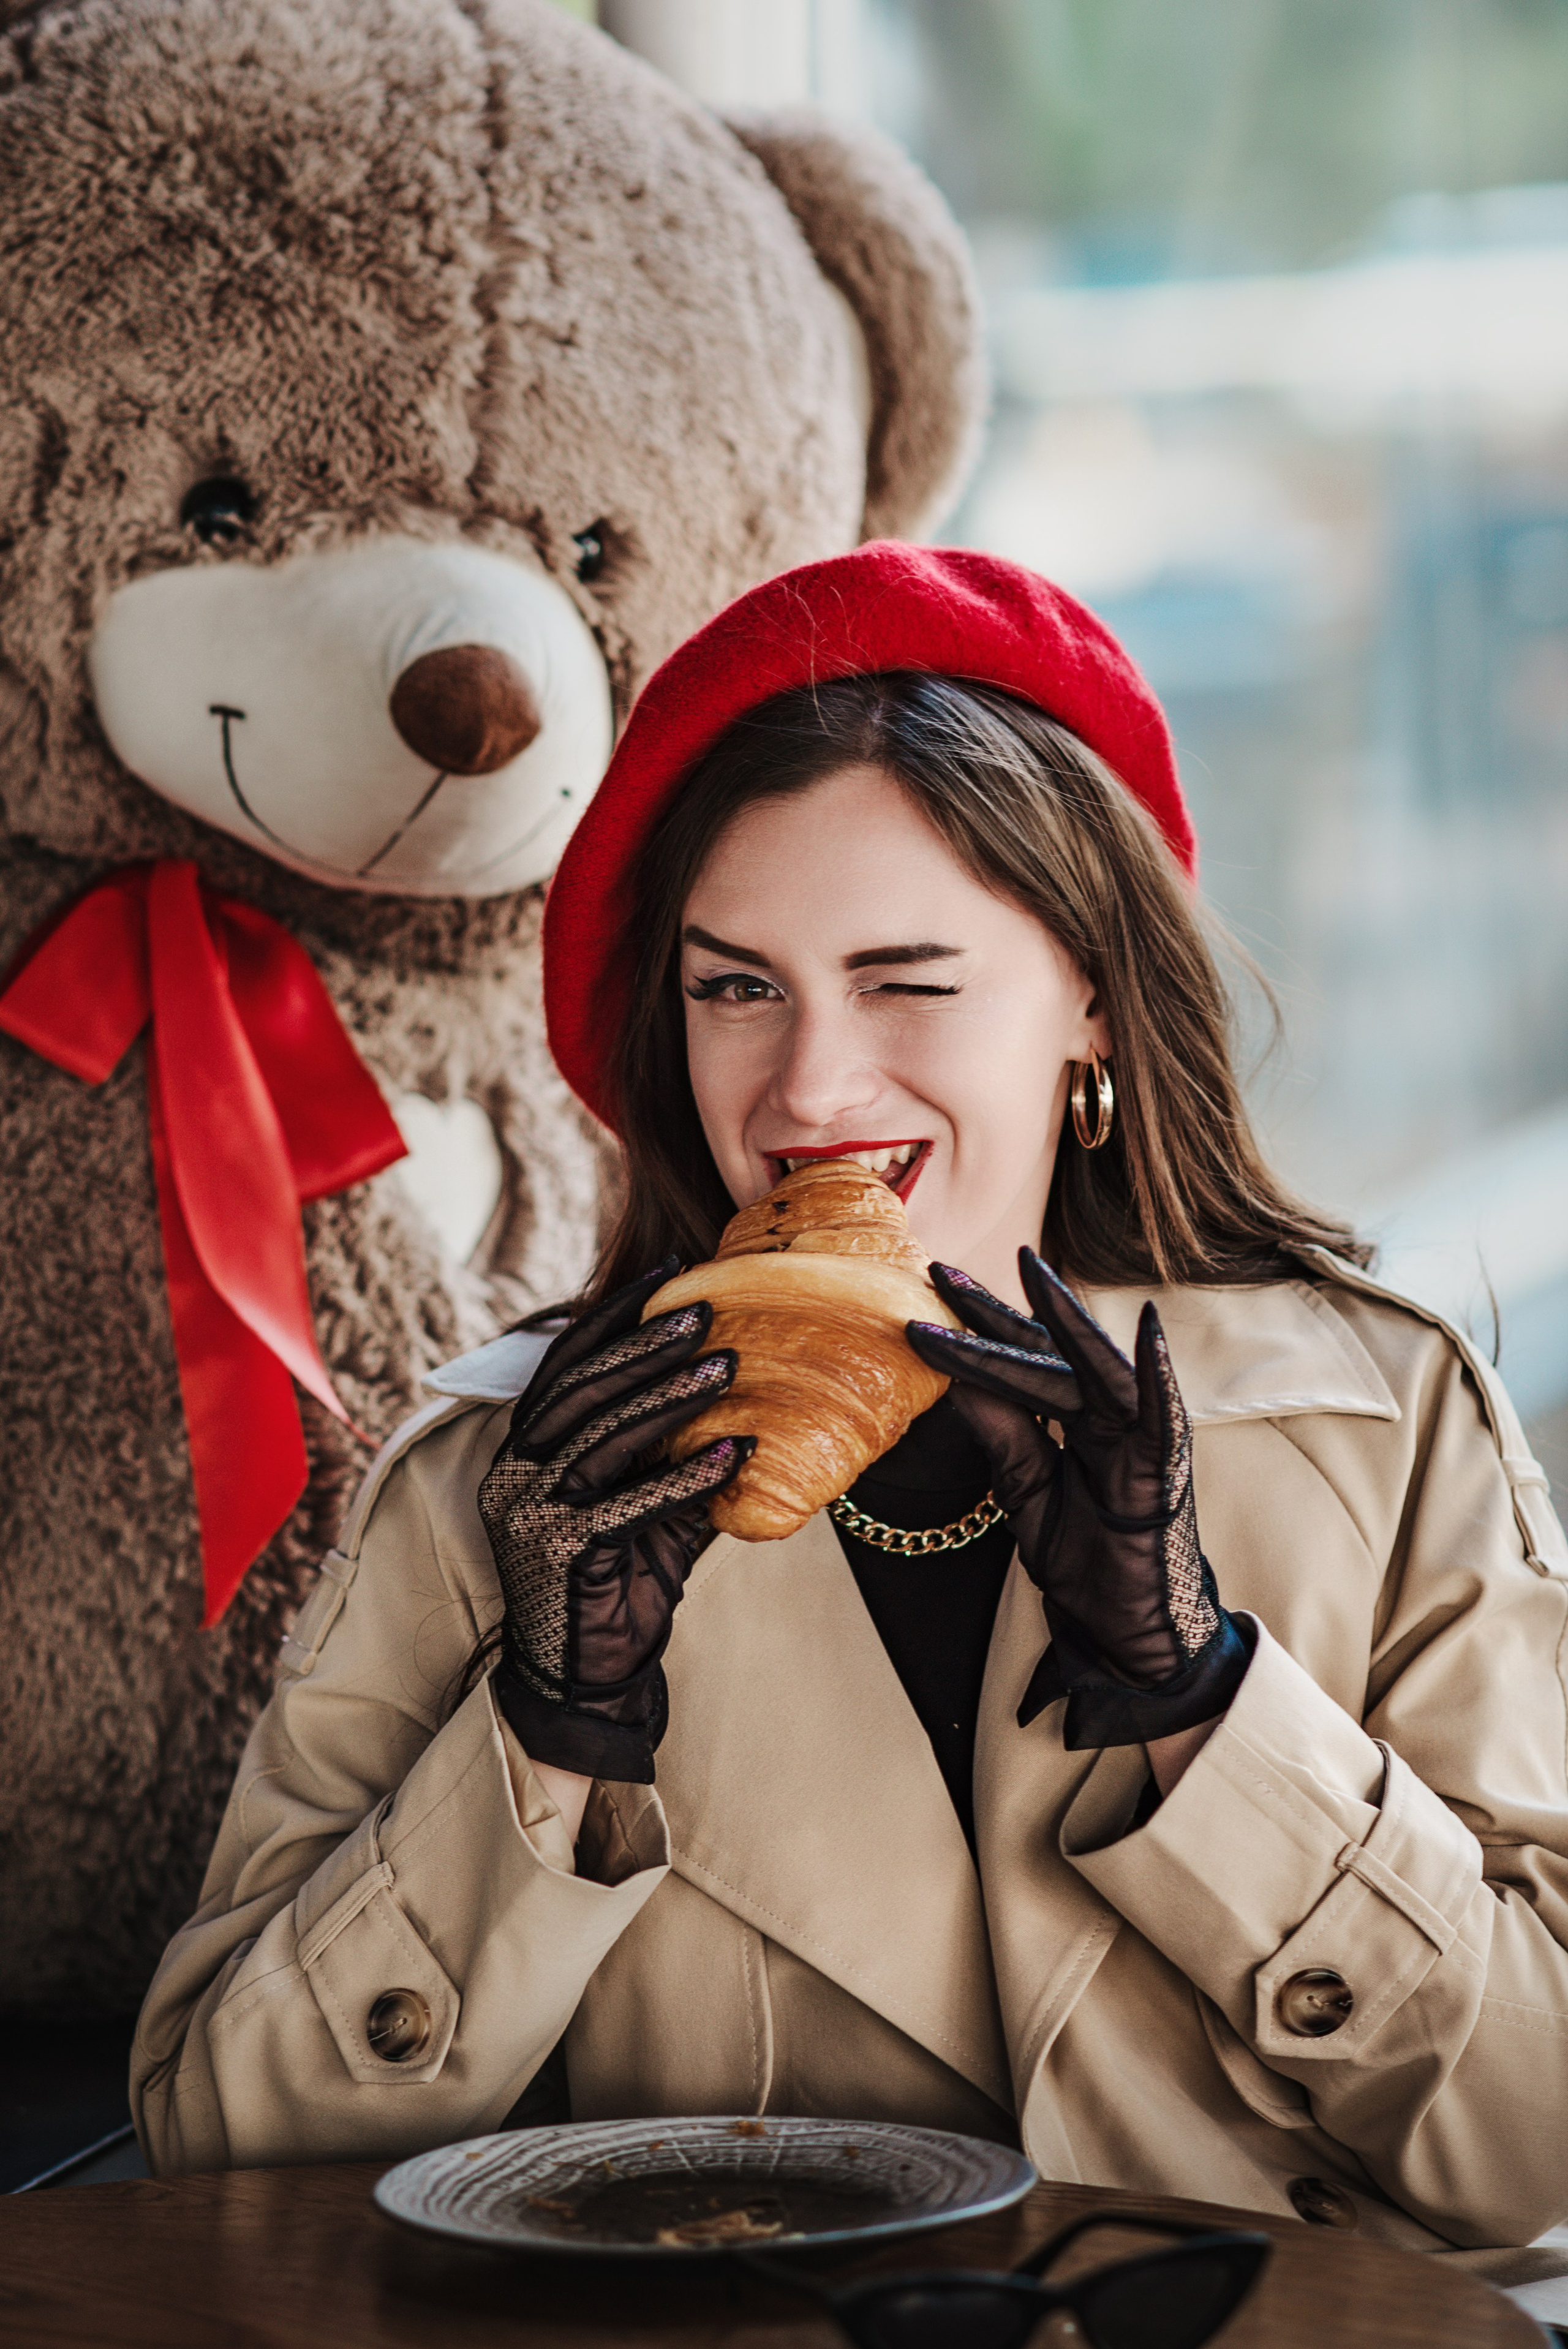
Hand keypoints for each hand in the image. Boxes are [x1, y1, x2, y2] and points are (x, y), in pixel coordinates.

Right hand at [478, 1261, 751, 1784]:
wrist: (585, 1678)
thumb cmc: (616, 1583)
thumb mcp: (643, 1503)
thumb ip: (668, 1452)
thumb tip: (738, 1393)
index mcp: (521, 1450)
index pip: (562, 1366)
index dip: (609, 1319)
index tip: (662, 1278)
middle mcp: (513, 1473)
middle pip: (582, 1390)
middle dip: (644, 1345)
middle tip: (704, 1310)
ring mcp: (529, 1513)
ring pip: (604, 1437)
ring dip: (671, 1399)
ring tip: (728, 1368)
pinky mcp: (560, 1553)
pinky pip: (631, 1504)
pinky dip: (686, 1477)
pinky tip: (737, 1454)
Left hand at [907, 1250, 1250, 1749]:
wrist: (1130, 1631)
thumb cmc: (1088, 1562)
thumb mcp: (1025, 1493)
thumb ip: (1002, 1436)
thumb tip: (955, 1379)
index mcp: (1076, 1419)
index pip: (1020, 1363)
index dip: (975, 1330)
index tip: (925, 1296)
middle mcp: (1109, 1416)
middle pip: (1049, 1353)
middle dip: (998, 1312)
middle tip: (943, 1273)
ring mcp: (1140, 1437)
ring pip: (1097, 1368)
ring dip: (1067, 1320)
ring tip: (1033, 1274)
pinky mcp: (1165, 1469)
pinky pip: (1164, 1414)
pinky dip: (1158, 1372)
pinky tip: (1147, 1330)